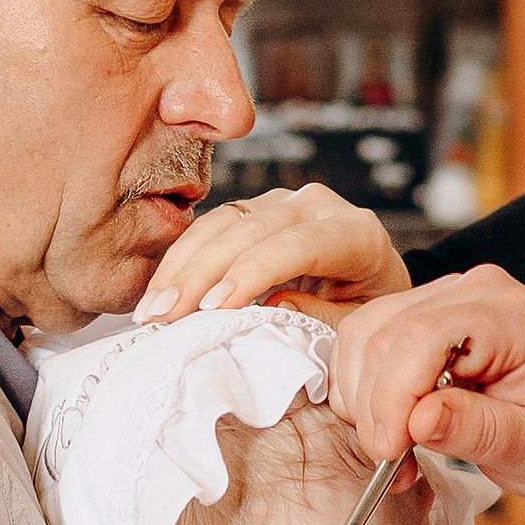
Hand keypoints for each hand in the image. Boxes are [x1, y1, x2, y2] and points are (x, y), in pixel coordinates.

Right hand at [132, 185, 410, 325]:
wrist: (373, 281)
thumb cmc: (369, 308)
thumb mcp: (360, 323)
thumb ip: (325, 317)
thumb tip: (273, 306)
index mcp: (356, 233)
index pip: (298, 245)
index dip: (252, 273)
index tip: (213, 308)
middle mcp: (318, 205)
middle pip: (251, 232)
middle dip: (202, 274)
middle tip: (165, 316)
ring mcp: (283, 202)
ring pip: (223, 224)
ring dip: (182, 268)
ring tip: (152, 311)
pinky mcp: (256, 208)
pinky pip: (211, 227)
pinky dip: (182, 260)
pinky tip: (159, 293)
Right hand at [327, 265, 524, 500]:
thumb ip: (482, 432)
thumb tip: (419, 419)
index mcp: (513, 317)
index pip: (422, 336)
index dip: (392, 397)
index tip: (391, 452)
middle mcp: (475, 292)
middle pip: (383, 334)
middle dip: (374, 407)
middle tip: (395, 465)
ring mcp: (448, 297)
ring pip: (365, 335)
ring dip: (363, 399)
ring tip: (397, 451)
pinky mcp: (428, 314)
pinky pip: (370, 340)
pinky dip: (366, 389)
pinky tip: (394, 426)